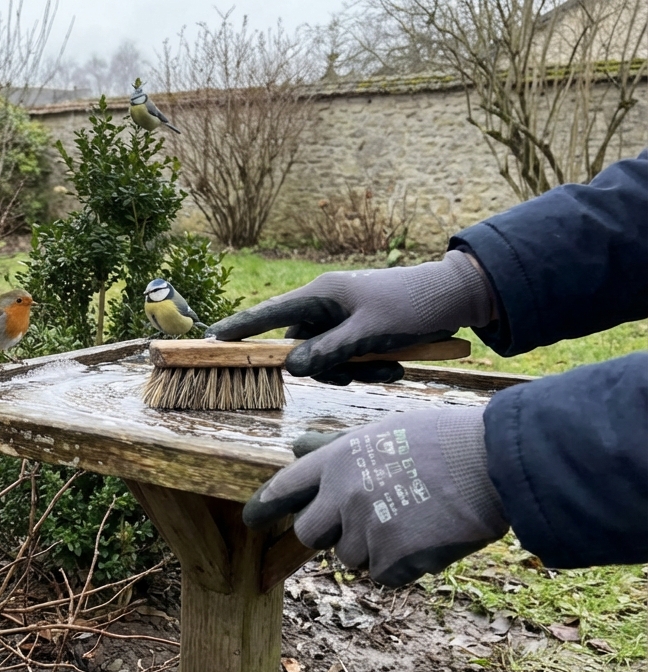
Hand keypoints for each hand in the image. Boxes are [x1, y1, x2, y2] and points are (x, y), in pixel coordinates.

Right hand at [206, 252, 494, 383]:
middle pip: (302, 348)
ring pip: (328, 359)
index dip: (241, 328)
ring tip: (388, 369)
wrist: (458, 297)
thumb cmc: (412, 306)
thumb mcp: (369, 334)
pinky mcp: (362, 330)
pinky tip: (396, 366)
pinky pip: (350, 358)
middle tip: (355, 377)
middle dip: (328, 368)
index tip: (213, 339)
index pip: (269, 314)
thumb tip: (291, 367)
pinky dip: (369, 368)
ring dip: (355, 372)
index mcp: (321, 295)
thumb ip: (328, 352)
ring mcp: (344, 318)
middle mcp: (327, 305)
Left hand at [244, 407, 506, 585]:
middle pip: (309, 534)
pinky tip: (429, 540)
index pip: (285, 486)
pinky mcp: (392, 557)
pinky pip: (384, 576)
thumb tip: (297, 447)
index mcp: (337, 459)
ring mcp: (365, 527)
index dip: (266, 504)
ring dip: (376, 550)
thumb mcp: (382, 432)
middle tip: (367, 522)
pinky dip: (403, 568)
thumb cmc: (445, 441)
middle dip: (331, 534)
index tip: (251, 518)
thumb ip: (338, 449)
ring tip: (414, 520)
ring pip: (351, 558)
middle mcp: (341, 494)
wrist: (493, 462)